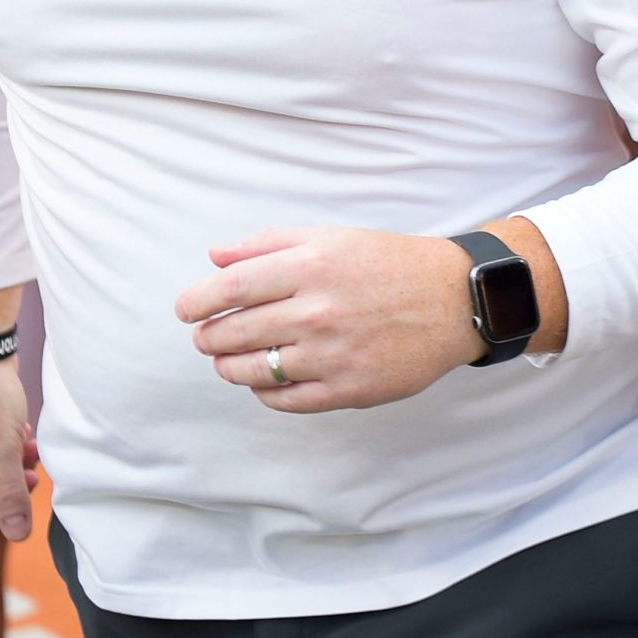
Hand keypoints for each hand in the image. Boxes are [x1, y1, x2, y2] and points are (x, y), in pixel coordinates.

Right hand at [0, 357, 36, 539]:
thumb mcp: (3, 450)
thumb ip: (11, 495)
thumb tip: (18, 535)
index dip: (10, 502)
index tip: (27, 475)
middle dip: (13, 481)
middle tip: (29, 458)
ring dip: (15, 464)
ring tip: (27, 442)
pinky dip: (8, 449)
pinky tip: (19, 431)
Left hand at [177, 227, 483, 413]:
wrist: (452, 300)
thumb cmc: (386, 263)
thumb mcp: (329, 237)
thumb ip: (269, 243)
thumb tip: (216, 257)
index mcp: (311, 266)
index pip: (233, 287)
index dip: (199, 300)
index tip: (185, 309)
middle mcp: (318, 311)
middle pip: (237, 331)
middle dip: (209, 337)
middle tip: (203, 337)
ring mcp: (332, 354)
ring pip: (256, 370)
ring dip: (229, 367)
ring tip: (225, 360)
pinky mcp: (349, 389)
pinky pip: (286, 400)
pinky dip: (264, 392)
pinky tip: (262, 380)